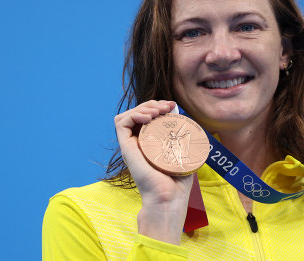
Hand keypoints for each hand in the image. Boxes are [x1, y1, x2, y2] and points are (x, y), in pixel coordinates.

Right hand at [114, 100, 192, 244]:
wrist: (169, 199)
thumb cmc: (178, 183)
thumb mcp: (183, 153)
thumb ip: (180, 135)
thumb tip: (179, 113)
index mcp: (149, 143)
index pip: (147, 117)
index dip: (157, 106)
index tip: (172, 106)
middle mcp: (138, 143)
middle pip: (138, 113)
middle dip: (152, 104)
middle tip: (167, 107)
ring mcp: (131, 145)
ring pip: (128, 115)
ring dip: (143, 107)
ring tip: (158, 111)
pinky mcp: (126, 148)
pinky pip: (120, 123)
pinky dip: (133, 114)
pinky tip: (149, 117)